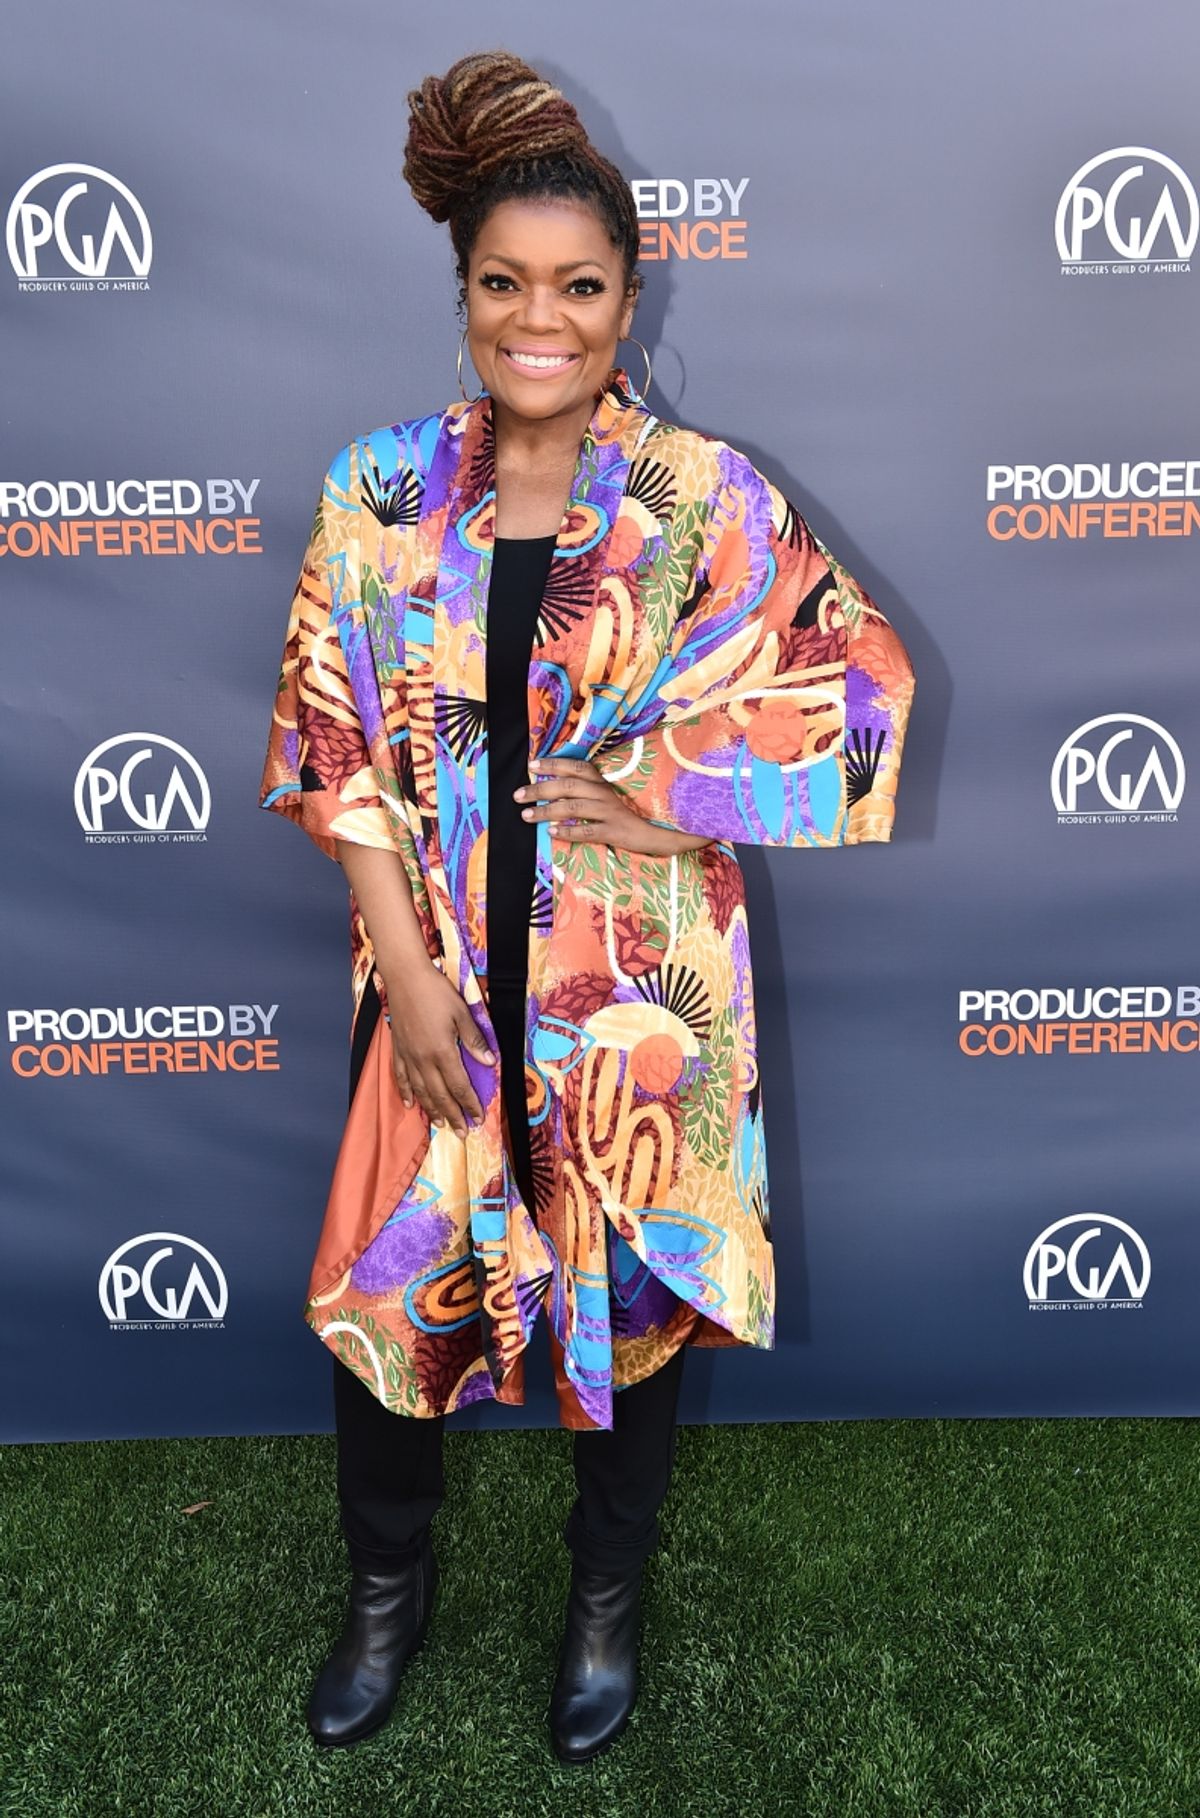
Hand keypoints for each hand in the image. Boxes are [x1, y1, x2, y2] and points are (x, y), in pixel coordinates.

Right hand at [384, 961, 495, 1138]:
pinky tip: (410, 1105)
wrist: (404, 977)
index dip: (469, 1104)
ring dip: (431, 1110)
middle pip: (440, 1095)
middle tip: (463, 1133)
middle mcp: (423, 1060)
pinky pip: (401, 1078)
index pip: (459, 1086)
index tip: (479, 1118)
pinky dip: (406, 1093)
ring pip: (421, 1091)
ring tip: (440, 1125)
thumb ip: (474, 1040)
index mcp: (442, 1052)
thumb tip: (489, 1063)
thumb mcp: (462, 1013)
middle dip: (453, 1116)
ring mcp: (408, 1056)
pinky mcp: (397, 1050)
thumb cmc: (436, 992)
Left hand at [514, 757, 710, 857]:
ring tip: (527, 815)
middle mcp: (606, 792)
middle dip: (539, 789)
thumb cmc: (638, 812)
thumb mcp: (617, 794)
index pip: (576, 766)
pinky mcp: (616, 831)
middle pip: (567, 786)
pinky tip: (552, 833)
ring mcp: (611, 811)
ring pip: (572, 807)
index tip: (532, 764)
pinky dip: (568, 831)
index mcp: (606, 780)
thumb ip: (595, 789)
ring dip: (546, 811)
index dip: (553, 764)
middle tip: (518, 795)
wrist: (668, 830)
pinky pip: (587, 830)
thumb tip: (564, 788)